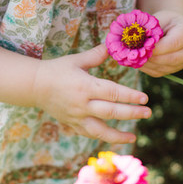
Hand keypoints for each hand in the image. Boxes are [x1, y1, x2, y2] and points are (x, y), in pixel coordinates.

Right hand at [32, 44, 150, 143]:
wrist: (34, 86)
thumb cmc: (56, 70)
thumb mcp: (76, 60)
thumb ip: (95, 55)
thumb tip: (112, 44)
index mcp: (85, 86)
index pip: (113, 93)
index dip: (130, 96)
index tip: (145, 98)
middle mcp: (82, 104)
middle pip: (111, 112)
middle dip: (131, 113)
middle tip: (148, 112)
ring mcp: (76, 117)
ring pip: (100, 130)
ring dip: (118, 136)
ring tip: (133, 138)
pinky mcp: (72, 125)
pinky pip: (90, 134)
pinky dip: (103, 138)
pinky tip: (115, 139)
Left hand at [141, 11, 182, 76]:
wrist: (174, 26)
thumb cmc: (165, 20)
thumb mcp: (160, 18)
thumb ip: (151, 30)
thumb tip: (136, 41)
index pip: (174, 43)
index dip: (158, 47)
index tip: (143, 46)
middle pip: (172, 59)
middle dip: (153, 58)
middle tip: (137, 53)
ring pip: (164, 69)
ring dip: (147, 64)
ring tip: (134, 57)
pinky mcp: (173, 69)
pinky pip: (158, 72)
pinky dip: (146, 68)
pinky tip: (136, 61)